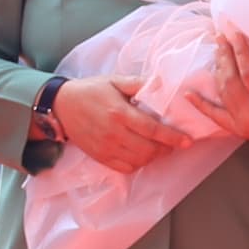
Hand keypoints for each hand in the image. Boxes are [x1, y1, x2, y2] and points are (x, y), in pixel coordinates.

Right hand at [57, 75, 191, 173]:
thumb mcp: (115, 80)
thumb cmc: (90, 91)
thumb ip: (139, 83)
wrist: (61, 106)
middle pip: (149, 149)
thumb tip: (161, 84)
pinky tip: (142, 154)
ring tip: (160, 148)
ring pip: (139, 160)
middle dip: (167, 148)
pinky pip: (126, 168)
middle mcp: (113, 133)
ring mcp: (106, 148)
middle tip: (174, 143)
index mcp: (119, 113)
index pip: (153, 130)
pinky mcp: (100, 157)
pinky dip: (139, 164)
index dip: (173, 137)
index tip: (187, 140)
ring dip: (154, 156)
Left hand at [209, 39, 248, 154]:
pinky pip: (215, 116)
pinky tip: (189, 94)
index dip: (241, 54)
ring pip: (223, 93)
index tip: (235, 35)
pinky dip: (201, 105)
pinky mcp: (236, 129)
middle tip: (221, 38)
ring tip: (217, 51)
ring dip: (217, 70)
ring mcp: (241, 123)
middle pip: (231, 81)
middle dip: (225, 57)